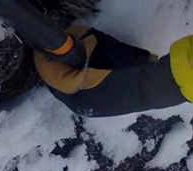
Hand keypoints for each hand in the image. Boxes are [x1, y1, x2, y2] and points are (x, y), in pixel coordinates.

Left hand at [35, 27, 187, 116]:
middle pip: (56, 83)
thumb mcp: (97, 45)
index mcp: (70, 89)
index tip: (44, 46)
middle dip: (56, 67)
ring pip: (69, 89)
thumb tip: (68, 38)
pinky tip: (90, 72)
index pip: (46, 71)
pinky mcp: (101, 110)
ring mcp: (89, 109)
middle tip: (61, 53)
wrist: (148, 87)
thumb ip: (77, 39)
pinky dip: (81, 83)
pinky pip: (83, 94)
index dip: (43, 56)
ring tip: (76, 61)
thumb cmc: (121, 66)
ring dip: (69, 75)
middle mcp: (76, 103)